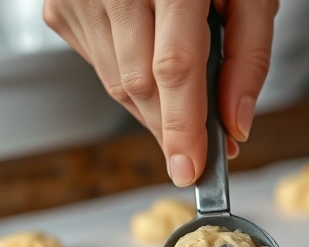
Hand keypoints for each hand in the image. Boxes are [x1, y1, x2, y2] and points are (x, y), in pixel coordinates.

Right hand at [44, 0, 278, 186]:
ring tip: (181, 83)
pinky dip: (127, 76)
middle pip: (139, 85)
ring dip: (153, 104)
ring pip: (115, 83)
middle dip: (172, 125)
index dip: (182, 126)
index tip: (191, 169)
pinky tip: (145, 49)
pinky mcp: (59, 7)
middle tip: (203, 143)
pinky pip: (96, 64)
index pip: (173, 68)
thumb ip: (249, 55)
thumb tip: (235, 123)